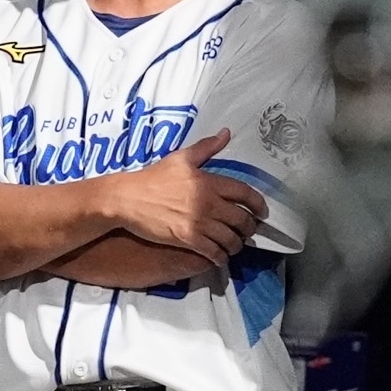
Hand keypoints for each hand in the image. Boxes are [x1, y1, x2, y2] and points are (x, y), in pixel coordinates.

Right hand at [107, 129, 267, 266]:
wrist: (128, 198)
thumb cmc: (154, 177)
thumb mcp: (181, 157)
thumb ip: (207, 147)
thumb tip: (226, 133)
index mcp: (208, 181)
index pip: (244, 193)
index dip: (258, 204)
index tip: (262, 212)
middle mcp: (208, 202)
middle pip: (241, 219)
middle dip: (250, 228)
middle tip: (250, 231)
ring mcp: (198, 222)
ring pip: (229, 238)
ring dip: (237, 244)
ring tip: (236, 245)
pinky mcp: (187, 239)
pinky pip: (213, 252)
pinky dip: (220, 257)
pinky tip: (220, 257)